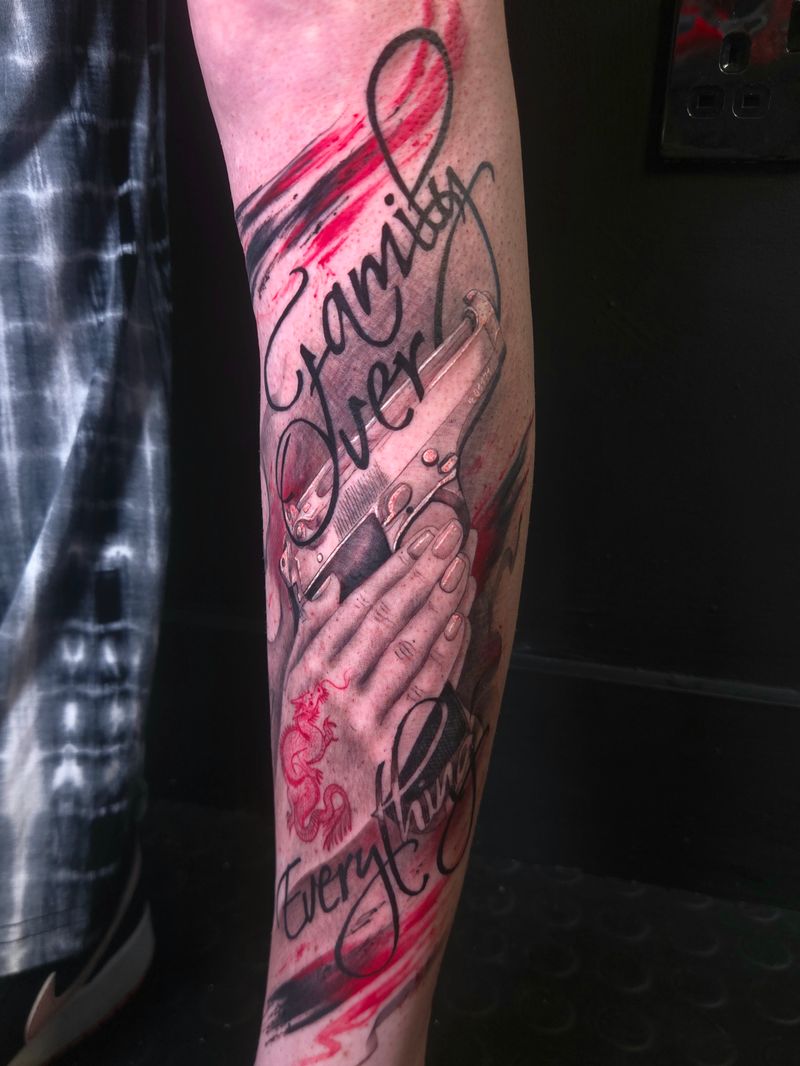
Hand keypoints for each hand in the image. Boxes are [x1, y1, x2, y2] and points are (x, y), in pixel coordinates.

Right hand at [282, 516, 476, 734]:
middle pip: (386, 620)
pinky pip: (426, 691)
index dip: (394, 568)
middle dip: (423, 573)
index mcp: (308, 671)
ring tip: (462, 568)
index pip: (358, 607)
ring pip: (409, 650)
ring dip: (440, 605)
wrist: (316, 824)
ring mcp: (365, 721)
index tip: (423, 538)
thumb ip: (309, 635)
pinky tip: (460, 621)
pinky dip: (446, 653)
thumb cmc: (308, 744)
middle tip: (452, 537)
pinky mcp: (394, 750)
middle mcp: (334, 692)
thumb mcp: (291, 688)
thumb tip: (330, 586)